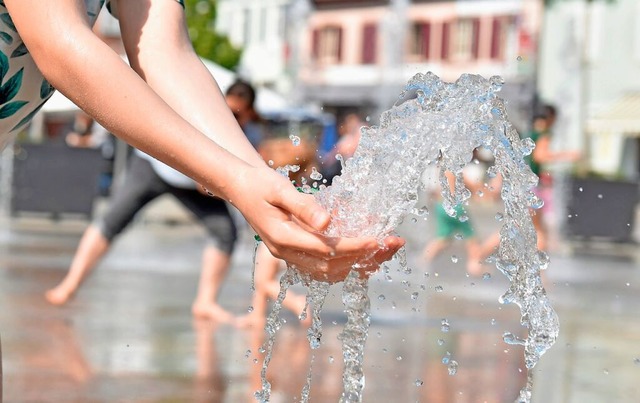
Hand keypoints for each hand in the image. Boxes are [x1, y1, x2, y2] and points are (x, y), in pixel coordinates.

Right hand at [228, 166, 403, 282]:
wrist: (239, 188)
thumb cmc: (260, 184)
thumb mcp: (279, 188)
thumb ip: (303, 205)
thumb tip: (328, 222)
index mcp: (283, 238)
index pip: (327, 249)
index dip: (355, 246)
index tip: (379, 239)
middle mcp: (286, 253)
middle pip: (333, 265)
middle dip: (366, 256)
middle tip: (395, 243)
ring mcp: (289, 257)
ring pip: (330, 272)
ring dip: (360, 264)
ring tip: (387, 250)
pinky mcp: (294, 254)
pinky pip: (324, 268)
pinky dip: (347, 264)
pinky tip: (365, 253)